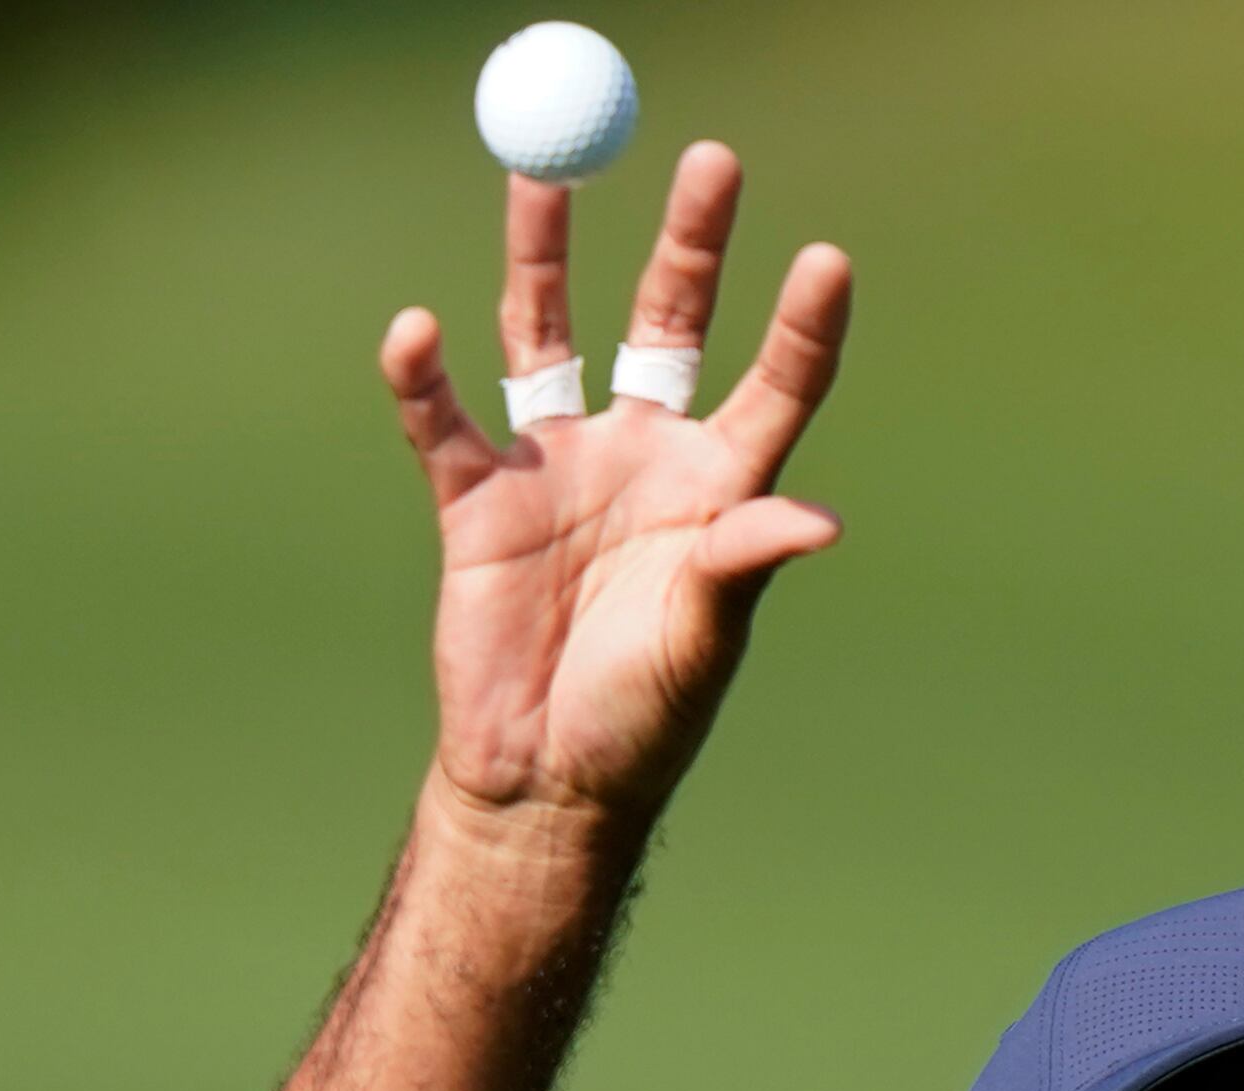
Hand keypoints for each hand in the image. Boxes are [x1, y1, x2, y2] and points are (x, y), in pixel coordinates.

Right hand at [381, 143, 852, 826]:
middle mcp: (643, 457)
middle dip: (691, 245)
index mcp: (716, 489)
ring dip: (544, 256)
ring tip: (545, 173)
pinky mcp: (476, 498)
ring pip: (548, 334)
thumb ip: (743, 563)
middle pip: (671, 321)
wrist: (543, 777)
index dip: (802, 326)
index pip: (774, 385)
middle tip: (714, 159)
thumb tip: (817, 520)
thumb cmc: (643, 717)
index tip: (828, 258)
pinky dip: (422, 376)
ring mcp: (557, 466)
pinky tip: (415, 331)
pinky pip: (443, 418)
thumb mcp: (703, 639)